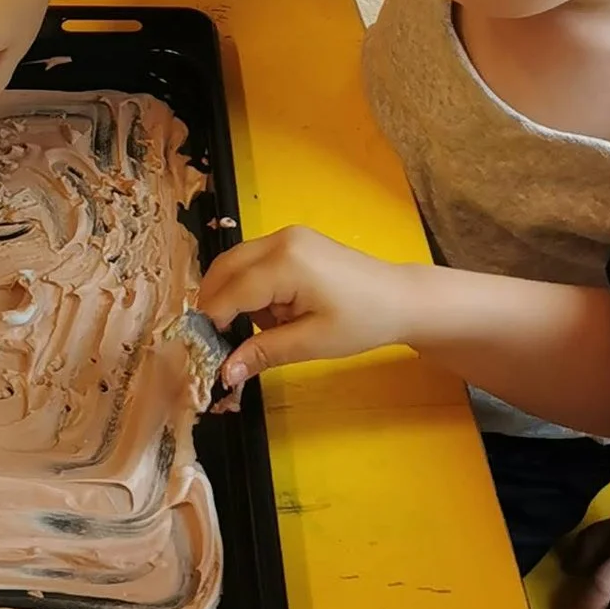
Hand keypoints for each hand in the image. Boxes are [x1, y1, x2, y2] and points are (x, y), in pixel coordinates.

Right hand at [197, 226, 421, 385]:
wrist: (401, 299)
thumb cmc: (362, 322)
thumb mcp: (312, 343)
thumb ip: (263, 352)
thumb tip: (224, 372)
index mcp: (285, 262)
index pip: (230, 292)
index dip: (214, 323)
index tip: (208, 352)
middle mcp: (279, 240)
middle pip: (224, 269)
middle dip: (216, 306)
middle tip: (222, 342)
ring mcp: (286, 236)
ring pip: (235, 264)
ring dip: (234, 296)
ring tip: (263, 328)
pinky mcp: (292, 241)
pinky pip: (253, 262)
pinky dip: (250, 287)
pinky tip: (275, 312)